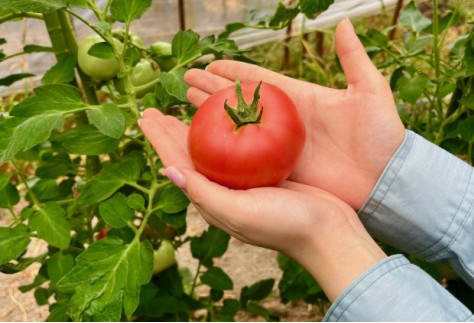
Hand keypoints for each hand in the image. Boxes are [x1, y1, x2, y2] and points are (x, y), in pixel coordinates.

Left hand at [138, 109, 385, 300]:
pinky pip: (240, 146)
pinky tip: (227, 116)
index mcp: (212, 199)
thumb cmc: (284, 225)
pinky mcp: (265, 174)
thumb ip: (204, 193)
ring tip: (181, 109)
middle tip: (154, 110)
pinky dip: (229, 129)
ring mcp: (244, 182)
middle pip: (191, 154)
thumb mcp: (239, 212)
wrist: (327, 232)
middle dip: (170, 132)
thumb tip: (168, 172)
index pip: (178, 165)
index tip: (145, 117)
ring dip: (196, 128)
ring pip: (213, 148)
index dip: (160, 140)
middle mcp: (224, 190)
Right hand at [184, 18, 404, 209]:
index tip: (209, 63)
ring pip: (237, 129)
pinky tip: (205, 146)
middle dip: (212, 91)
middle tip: (185, 81)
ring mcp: (279, 147)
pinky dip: (225, 151)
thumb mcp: (371, 91)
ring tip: (187, 105)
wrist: (385, 178)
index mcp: (299, 98)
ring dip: (211, 117)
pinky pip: (246, 159)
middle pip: (239, 102)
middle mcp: (283, 121)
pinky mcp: (281, 170)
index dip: (232, 72)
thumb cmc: (381, 135)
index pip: (257, 81)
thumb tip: (345, 22)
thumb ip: (354, 58)